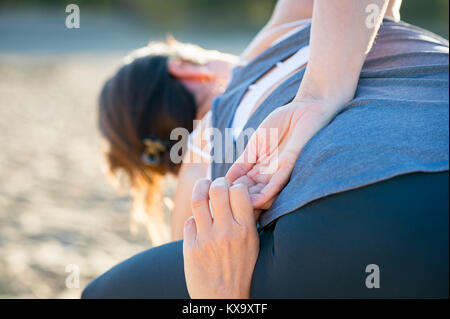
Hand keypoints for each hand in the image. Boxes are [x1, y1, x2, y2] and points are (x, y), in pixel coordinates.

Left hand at [183, 178, 259, 298]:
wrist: (223, 299)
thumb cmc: (241, 270)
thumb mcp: (253, 244)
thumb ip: (248, 219)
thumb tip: (243, 194)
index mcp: (245, 230)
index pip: (239, 191)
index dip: (235, 184)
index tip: (233, 187)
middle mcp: (226, 232)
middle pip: (217, 189)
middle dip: (216, 182)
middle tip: (216, 185)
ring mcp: (206, 239)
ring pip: (198, 200)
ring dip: (200, 189)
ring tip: (202, 188)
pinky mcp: (190, 248)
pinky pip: (189, 221)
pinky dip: (194, 219)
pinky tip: (198, 223)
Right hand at [226, 98, 338, 209]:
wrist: (304, 108)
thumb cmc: (281, 123)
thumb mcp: (255, 144)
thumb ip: (242, 162)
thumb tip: (224, 180)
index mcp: (258, 169)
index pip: (240, 186)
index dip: (228, 194)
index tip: (214, 203)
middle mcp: (268, 174)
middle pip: (250, 194)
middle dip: (238, 203)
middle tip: (223, 211)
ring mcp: (279, 171)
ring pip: (263, 194)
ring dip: (250, 203)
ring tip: (236, 210)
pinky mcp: (290, 165)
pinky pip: (277, 183)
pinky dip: (266, 193)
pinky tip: (255, 201)